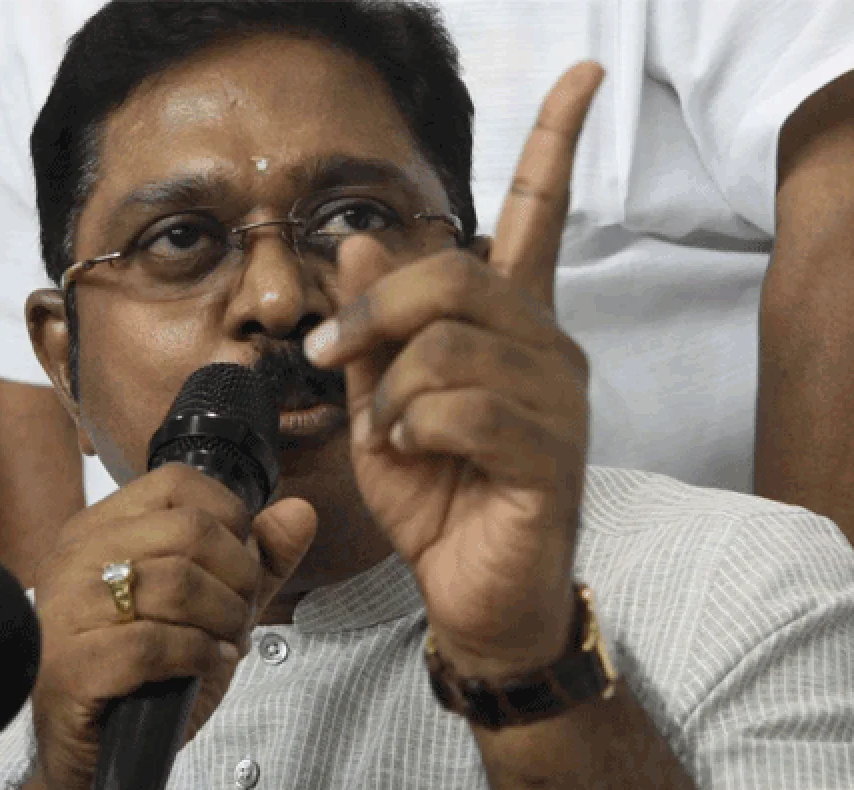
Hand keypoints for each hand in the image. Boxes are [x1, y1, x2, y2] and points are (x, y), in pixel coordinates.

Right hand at [28, 464, 315, 789]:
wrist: (92, 748)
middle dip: (239, 575)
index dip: (230, 517)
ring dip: (225, 617)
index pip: (176, 482)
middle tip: (242, 613)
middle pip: (188, 531)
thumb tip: (302, 510)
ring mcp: (67, 609)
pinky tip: (207, 666)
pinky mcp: (70, 665)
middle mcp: (75, 557)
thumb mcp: (209, 606)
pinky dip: (199, 655)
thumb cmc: (144, 671)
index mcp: (99, 528)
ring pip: (176, 583)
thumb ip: (257, 559)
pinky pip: (155, 643)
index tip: (243, 562)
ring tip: (228, 641)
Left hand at [304, 64, 603, 678]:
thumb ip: (374, 326)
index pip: (540, 219)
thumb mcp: (380, 400)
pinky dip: (414, 429)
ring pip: (452, 346)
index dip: (557, 145)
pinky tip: (413, 454)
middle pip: (457, 275)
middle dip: (375, 313)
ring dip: (390, 392)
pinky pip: (465, 408)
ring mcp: (555, 400)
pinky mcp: (548, 454)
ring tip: (386, 432)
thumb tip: (360, 241)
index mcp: (509, 324)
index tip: (584, 77)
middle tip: (329, 354)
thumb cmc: (434, 492)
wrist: (470, 590)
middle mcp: (546, 347)